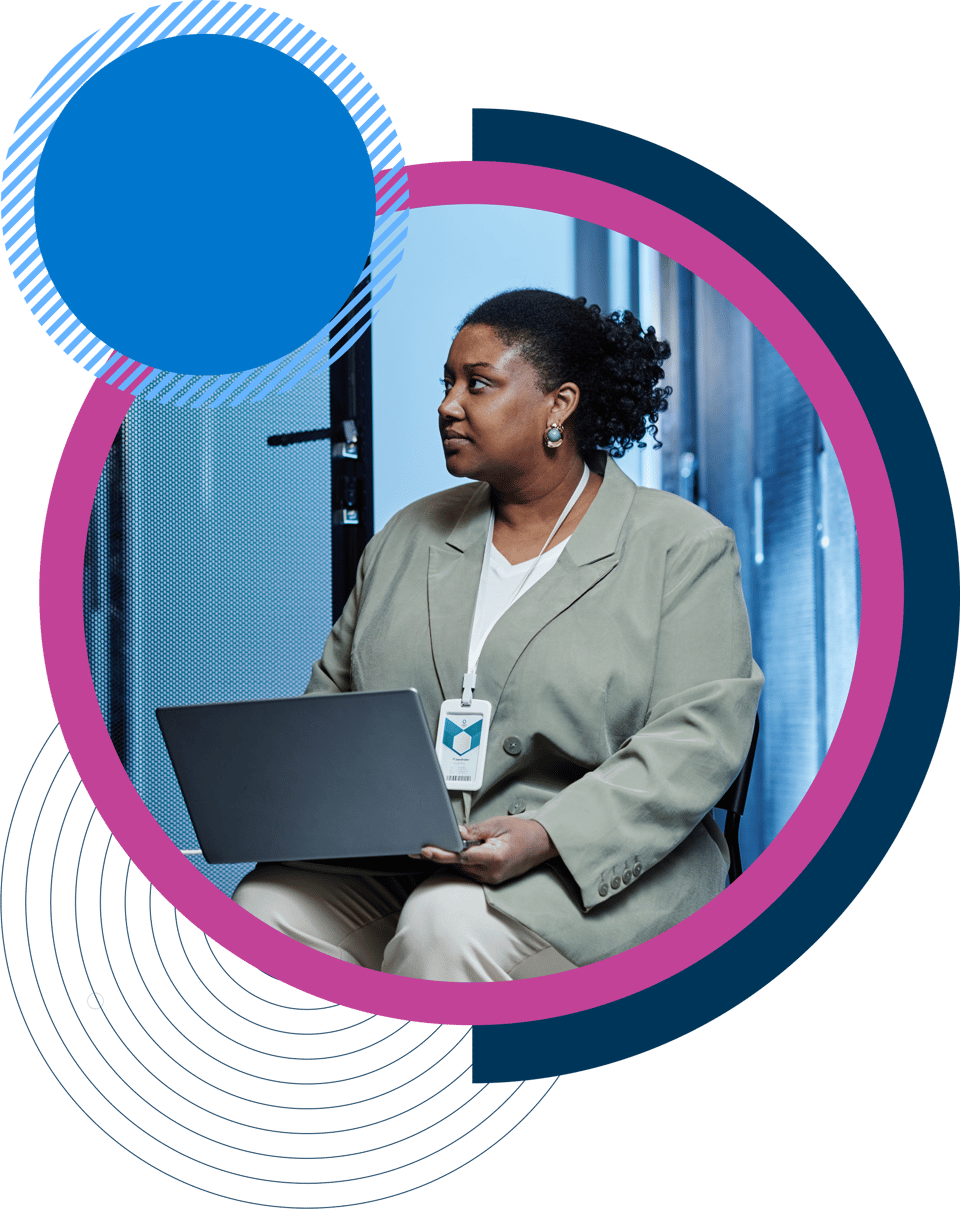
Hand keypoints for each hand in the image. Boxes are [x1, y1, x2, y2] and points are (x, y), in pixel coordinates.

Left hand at [418, 816, 558, 884]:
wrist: (542, 844)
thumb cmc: (523, 831)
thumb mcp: (497, 824)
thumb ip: (474, 830)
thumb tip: (454, 833)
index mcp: (494, 857)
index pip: (461, 857)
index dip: (441, 854)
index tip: (424, 851)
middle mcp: (492, 872)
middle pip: (458, 865)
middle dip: (441, 856)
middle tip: (423, 846)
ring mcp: (492, 879)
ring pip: (462, 870)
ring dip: (451, 860)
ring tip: (437, 847)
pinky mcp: (492, 880)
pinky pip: (470, 873)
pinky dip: (461, 863)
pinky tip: (455, 853)